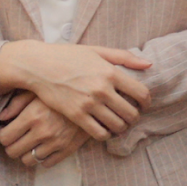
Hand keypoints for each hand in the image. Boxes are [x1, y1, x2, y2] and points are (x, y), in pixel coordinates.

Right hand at [0, 40, 152, 139]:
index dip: (146, 103)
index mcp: (111, 72)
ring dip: (122, 127)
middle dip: (135, 117)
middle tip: (131, 117)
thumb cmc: (68, 56)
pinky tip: (104, 129)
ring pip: (117, 125)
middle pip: (131, 113)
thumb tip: (149, 64)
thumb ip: (124, 57)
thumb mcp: (97, 51)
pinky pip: (99, 133)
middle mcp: (102, 89)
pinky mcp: (75, 115)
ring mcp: (89, 103)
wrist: (37, 65)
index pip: (141, 93)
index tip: (143, 105)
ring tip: (119, 124)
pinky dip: (105, 134)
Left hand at [0, 97, 91, 168]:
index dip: (3, 135)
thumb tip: (1, 117)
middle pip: (13, 152)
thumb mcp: (38, 91)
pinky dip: (43, 158)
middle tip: (16, 139)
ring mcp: (56, 142)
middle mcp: (43, 132)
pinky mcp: (68, 149)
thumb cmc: (62, 91)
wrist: (94, 98)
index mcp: (32, 116)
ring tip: (30, 144)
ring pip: (29, 161)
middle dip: (12, 146)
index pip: (5, 137)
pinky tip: (44, 147)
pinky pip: (47, 163)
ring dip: (26, 154)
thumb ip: (16, 103)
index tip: (7, 131)